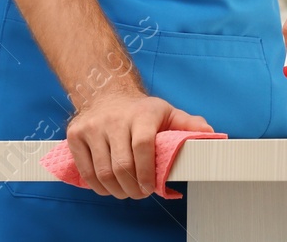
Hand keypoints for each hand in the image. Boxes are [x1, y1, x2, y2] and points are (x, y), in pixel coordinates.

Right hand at [66, 91, 211, 198]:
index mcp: (141, 114)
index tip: (150, 187)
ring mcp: (92, 127)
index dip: (147, 172)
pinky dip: (98, 186)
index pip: (143, 146)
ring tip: (126, 192)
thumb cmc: (140, 111)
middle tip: (140, 193)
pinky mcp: (75, 135)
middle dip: (132, 188)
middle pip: (121, 165)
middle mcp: (114, 119)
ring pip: (102, 172)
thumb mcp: (166, 112)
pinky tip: (108, 187)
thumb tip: (211, 134)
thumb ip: (187, 124)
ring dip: (116, 190)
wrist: (106, 93)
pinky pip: (85, 170)